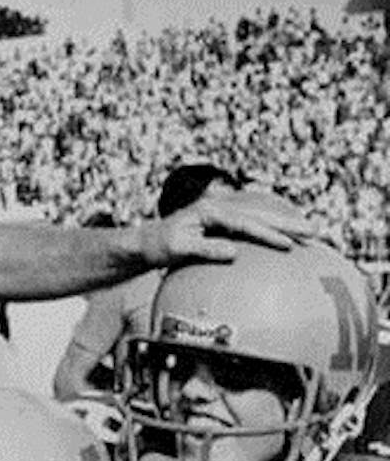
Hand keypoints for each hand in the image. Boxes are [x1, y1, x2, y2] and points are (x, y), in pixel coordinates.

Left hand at [141, 191, 313, 265]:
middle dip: (288, 222)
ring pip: (260, 215)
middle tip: (315, 231)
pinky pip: (252, 223)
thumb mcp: (177, 249)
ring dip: (285, 223)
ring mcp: (222, 213)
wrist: (146, 241)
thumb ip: (204, 249)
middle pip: (259, 213)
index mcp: (209, 211)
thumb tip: (233, 253)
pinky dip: (272, 227)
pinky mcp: (223, 222)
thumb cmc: (158, 246)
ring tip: (311, 232)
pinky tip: (288, 235)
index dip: (267, 233)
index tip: (288, 244)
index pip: (244, 222)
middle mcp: (218, 207)